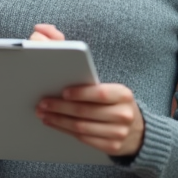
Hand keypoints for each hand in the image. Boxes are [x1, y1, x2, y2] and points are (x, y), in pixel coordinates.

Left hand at [27, 24, 143, 157]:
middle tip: (41, 103)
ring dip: (58, 121)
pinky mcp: (111, 147)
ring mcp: (118, 133)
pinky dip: (65, 131)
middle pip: (86, 112)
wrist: (135, 130)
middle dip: (60, 107)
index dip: (80, 93)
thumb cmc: (110, 99)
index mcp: (123, 94)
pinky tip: (53, 124)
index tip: (62, 91)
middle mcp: (124, 113)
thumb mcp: (103, 80)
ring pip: (81, 127)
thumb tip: (42, 30)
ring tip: (42, 114)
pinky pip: (83, 139)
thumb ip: (71, 51)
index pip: (100, 93)